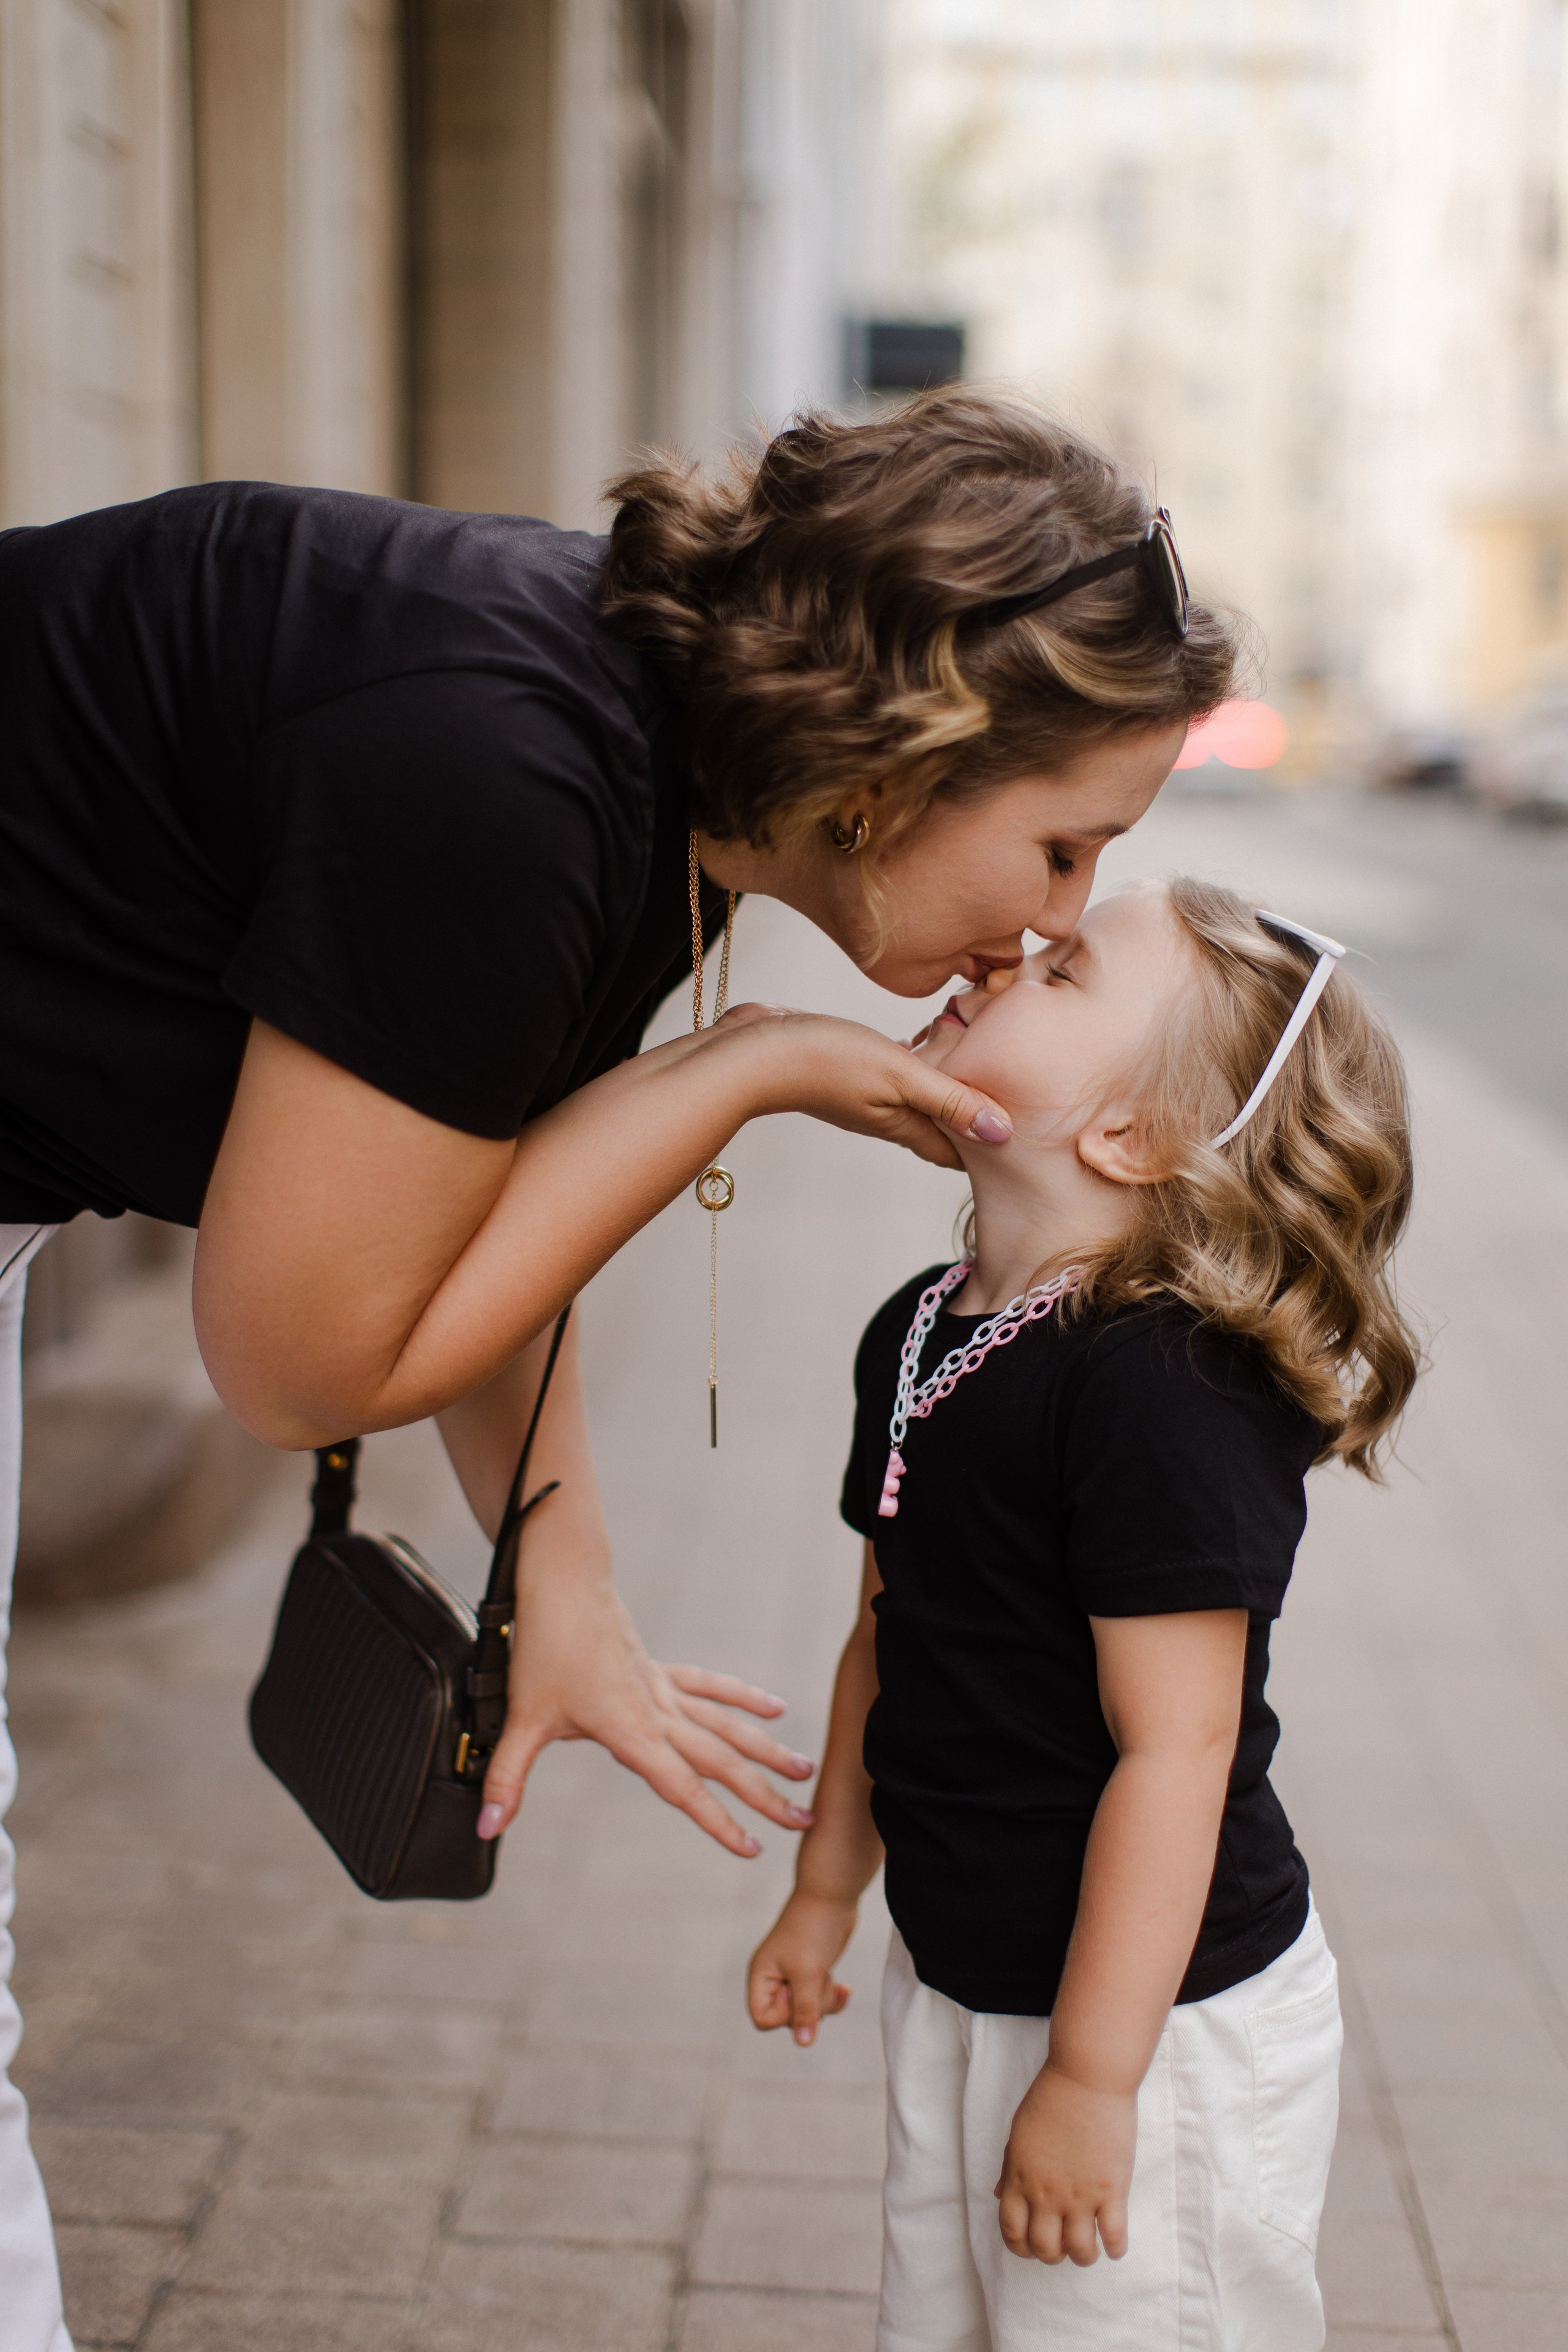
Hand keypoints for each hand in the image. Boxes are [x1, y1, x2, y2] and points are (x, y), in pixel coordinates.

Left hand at [478, 1563, 815, 1854]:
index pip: (682, 1787)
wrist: (562, 1581)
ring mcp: (662, 1688)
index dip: (718, 1821)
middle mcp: (656, 1711)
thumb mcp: (520, 1719)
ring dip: (767, 1749)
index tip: (753, 1847)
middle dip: (764, 1794)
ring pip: (725, 1725)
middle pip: (720, 1759)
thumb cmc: (541, 1647)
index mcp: (630, 1730)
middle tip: (803, 1821)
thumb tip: (486, 1830)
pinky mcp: (658, 1669)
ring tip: (806, 1770)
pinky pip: (709, 1687)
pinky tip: (775, 1708)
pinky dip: (742, 1697)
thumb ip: (506, 1778)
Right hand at [718, 1005, 1011, 1168]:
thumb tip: (1003, 1133)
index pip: (953, 1150)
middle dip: (970, 1120)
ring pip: (915, 1100)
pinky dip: (913, 1064)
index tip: (1022, 1144)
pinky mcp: (846, 1069)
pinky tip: (920, 1042)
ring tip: (975, 1073)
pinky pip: (890, 1074)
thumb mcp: (900, 1076)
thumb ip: (950, 1101)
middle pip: (938, 1126)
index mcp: (903, 1124)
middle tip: (1009, 1104)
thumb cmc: (825, 1061)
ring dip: (942, 1091)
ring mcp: (863, 1095)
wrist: (753, 1053)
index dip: (985, 1151)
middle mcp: (885, 1116)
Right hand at [748, 1890, 857, 2044]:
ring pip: (808, 2012)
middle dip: (810, 2006)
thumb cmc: (814, 1928)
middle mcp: (774, 1978)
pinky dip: (833, 1997)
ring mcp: (794, 1975)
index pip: (763, 2018)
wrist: (834, 1894)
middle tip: (820, 1981)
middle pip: (788, 2018)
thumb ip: (805, 2009)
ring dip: (824, 2002)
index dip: (784, 2015)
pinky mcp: (813, 1972)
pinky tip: (845, 1988)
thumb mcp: (809, 1973)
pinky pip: (821, 2000)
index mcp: (761, 1975)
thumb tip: (804, 2043)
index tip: (798, 1992)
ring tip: (831, 1979)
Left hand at [994, 2062, 1135, 2265]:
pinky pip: (1114, 2236)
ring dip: (1083, 2256)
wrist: (1086, 2076)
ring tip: (1089, 2245)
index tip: (1032, 2245)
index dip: (1021, 2247)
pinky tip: (1114, 2242)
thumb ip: (1009, 2168)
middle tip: (1062, 2244)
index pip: (1012, 2232)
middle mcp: (1047, 2193)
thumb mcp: (1019, 2132)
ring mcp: (1080, 2194)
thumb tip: (999, 2195)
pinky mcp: (1112, 2189)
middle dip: (1052, 2255)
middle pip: (1045, 2249)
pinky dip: (1115, 2248)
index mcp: (1020, 2177)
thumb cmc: (1051, 2096)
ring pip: (1080, 2251)